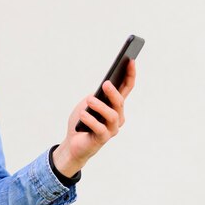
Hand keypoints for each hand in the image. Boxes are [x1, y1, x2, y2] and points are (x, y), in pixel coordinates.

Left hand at [52, 59, 135, 176]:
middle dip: (114, 92)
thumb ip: (97, 96)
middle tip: (106, 84)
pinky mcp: (102, 138)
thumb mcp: (87, 103)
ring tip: (89, 100)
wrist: (73, 143)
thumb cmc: (82, 121)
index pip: (126, 88)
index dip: (130, 74)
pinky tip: (83, 115)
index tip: (131, 60)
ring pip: (112, 115)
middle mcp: (117, 117)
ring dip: (100, 106)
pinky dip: (90, 120)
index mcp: (115, 105)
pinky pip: (100, 128)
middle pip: (120, 102)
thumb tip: (104, 87)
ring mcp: (112, 129)